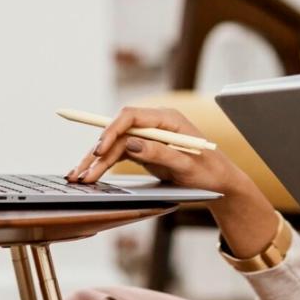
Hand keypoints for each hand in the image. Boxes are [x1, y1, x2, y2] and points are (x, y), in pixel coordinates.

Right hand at [65, 105, 280, 257]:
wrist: (220, 183)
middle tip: (81, 172)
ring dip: (96, 161)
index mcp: (168, 119)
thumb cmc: (209, 172)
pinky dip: (104, 164)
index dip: (112, 130)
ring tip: (79, 178)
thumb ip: (161, 153)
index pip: (132, 116)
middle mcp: (155, 124)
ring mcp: (148, 136)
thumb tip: (132, 143)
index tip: (100, 148)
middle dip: (98, 151)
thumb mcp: (187, 166)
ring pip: (115, 144)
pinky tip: (90, 174)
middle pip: (118, 131)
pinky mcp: (144, 149)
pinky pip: (119, 153)